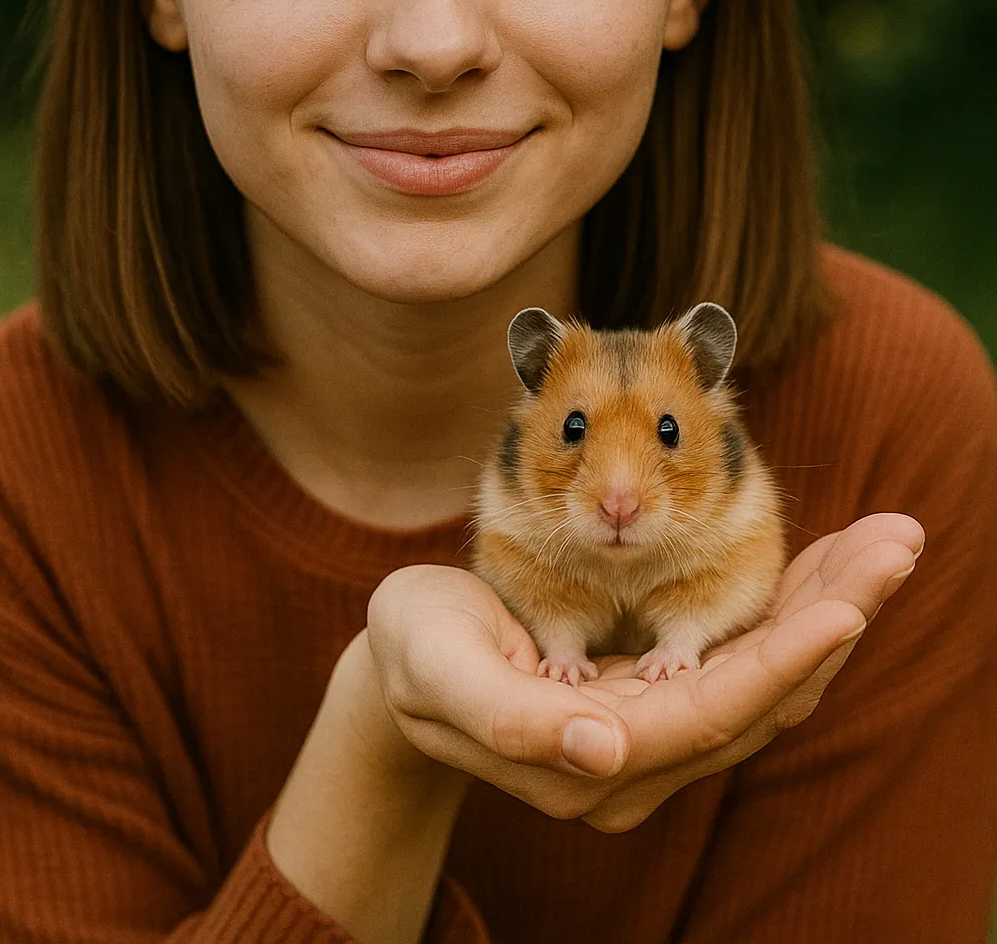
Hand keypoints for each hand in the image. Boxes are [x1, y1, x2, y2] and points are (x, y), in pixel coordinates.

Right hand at [366, 513, 922, 830]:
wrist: (403, 665)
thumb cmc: (413, 656)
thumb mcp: (441, 673)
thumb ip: (518, 720)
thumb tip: (607, 751)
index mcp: (594, 758)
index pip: (714, 712)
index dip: (782, 659)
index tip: (846, 607)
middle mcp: (642, 756)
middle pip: (764, 690)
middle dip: (835, 615)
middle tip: (899, 543)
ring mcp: (656, 729)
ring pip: (767, 672)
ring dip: (828, 605)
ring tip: (886, 543)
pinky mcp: (658, 695)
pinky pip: (743, 654)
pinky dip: (790, 607)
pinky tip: (826, 567)